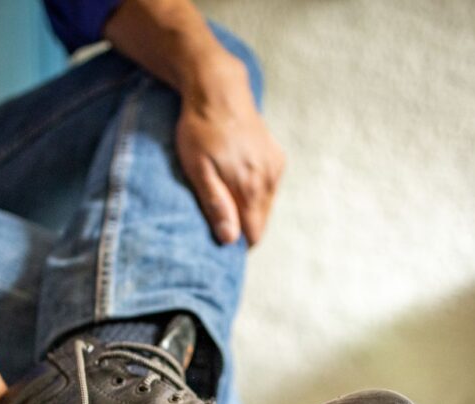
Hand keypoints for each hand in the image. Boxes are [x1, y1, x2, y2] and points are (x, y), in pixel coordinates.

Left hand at [176, 57, 284, 245]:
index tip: (217, 237)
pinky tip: (236, 177)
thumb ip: (216, 204)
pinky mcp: (276, 156)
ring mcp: (275, 167)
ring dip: (248, 206)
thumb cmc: (200, 131)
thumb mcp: (198, 169)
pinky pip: (268, 186)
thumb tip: (230, 239)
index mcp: (250, 188)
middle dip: (242, 225)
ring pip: (265, 204)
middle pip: (261, 221)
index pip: (254, 234)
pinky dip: (254, 188)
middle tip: (216, 215)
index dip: (236, 241)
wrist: (218, 90)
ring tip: (223, 193)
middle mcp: (269, 180)